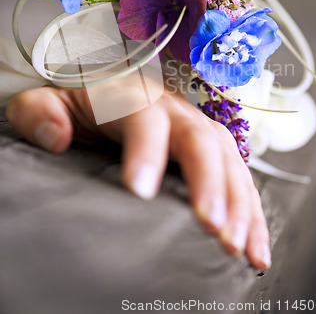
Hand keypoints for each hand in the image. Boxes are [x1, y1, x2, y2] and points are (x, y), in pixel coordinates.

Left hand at [6, 85, 270, 268]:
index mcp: (132, 97)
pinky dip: (251, 211)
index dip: (145, 151)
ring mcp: (196, 128)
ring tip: (238, 246)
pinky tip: (255, 246)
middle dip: (208, 182)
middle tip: (209, 226)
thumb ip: (39, 112)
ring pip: (228, 159)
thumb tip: (55, 136)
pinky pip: (239, 175)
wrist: (109, 92)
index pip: (144, 119)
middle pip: (199, 139)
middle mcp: (173, 110)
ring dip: (238, 202)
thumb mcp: (48, 101)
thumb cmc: (81, 104)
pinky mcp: (211, 150)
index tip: (139, 191)